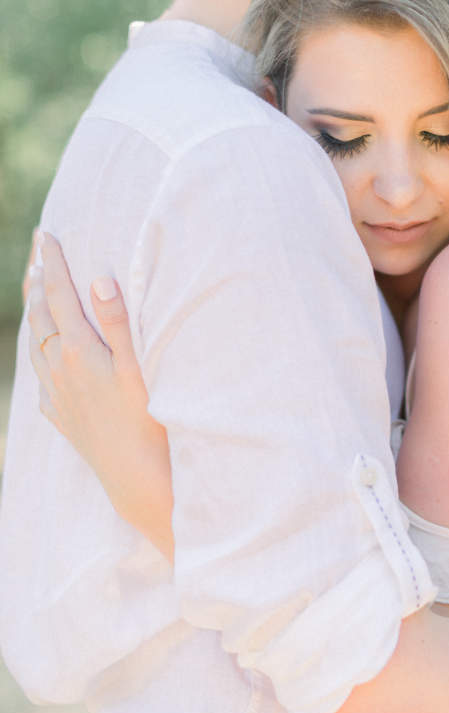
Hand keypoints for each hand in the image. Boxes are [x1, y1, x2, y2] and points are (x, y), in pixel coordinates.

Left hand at [27, 234, 173, 557]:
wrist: (136, 478)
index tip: (47, 234)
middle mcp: (58, 371)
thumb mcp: (139, 367)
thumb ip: (118, 322)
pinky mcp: (59, 415)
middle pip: (39, 315)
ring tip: (36, 290)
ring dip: (34, 312)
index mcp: (78, 351)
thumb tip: (99, 279)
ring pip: (35, 343)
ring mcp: (55, 395)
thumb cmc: (149, 420)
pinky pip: (40, 373)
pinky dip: (40, 350)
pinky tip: (47, 352)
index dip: (52, 262)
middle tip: (38, 252)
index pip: (58, 295)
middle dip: (38, 280)